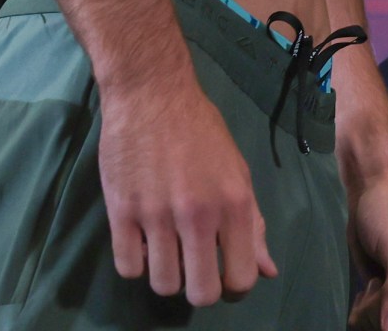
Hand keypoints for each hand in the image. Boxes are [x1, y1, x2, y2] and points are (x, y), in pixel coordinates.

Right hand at [99, 77, 276, 305]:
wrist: (152, 93)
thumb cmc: (201, 130)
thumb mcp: (237, 172)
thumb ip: (252, 223)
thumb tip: (267, 271)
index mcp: (234, 204)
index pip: (241, 278)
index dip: (234, 286)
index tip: (223, 274)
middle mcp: (198, 214)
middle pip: (200, 293)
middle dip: (199, 289)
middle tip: (193, 267)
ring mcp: (157, 215)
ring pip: (162, 285)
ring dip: (165, 274)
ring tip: (166, 250)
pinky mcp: (120, 211)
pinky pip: (127, 267)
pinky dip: (136, 263)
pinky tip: (142, 241)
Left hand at [346, 167, 387, 330]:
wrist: (370, 189)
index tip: (381, 294)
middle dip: (379, 316)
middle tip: (371, 288)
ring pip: (386, 327)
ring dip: (369, 314)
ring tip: (368, 287)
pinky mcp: (387, 292)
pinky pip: (375, 319)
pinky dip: (364, 312)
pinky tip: (364, 290)